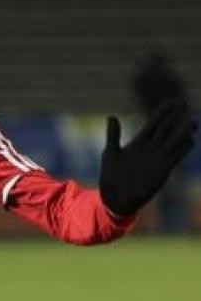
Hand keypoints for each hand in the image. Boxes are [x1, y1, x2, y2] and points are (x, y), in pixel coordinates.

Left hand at [99, 101, 196, 216]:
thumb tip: (111, 117)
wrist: (116, 199)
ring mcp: (159, 158)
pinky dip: (185, 148)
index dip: (162, 112)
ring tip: (192, 123)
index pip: (154, 123)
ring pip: (175, 140)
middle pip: (167, 127)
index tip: (171, 101)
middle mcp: (151, 147)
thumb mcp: (110, 154)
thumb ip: (113, 136)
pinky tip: (190, 141)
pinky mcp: (164, 169)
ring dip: (184, 131)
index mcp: (139, 142)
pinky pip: (178, 155)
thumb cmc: (110, 177)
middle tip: (185, 103)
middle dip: (176, 116)